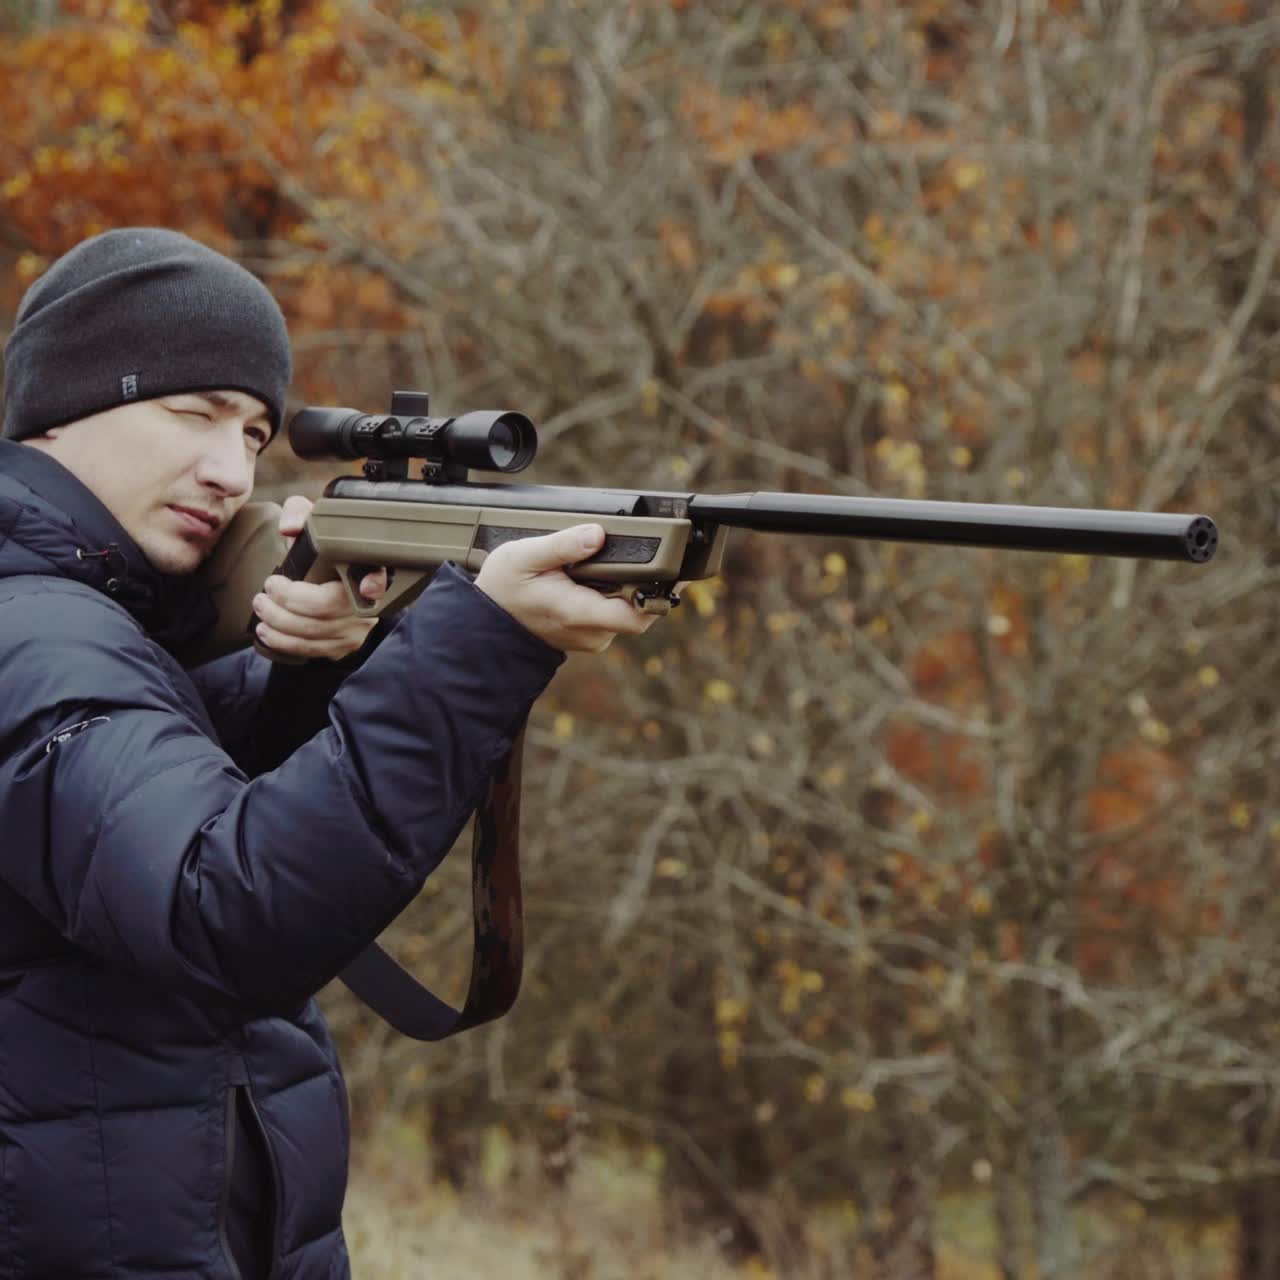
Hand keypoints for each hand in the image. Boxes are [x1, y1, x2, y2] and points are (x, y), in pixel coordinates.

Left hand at [251, 495, 389, 660]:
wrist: (328, 579)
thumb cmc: (320, 552)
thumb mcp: (313, 526)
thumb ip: (300, 515)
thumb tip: (290, 528)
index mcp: (368, 569)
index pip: (380, 576)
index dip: (376, 583)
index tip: (366, 586)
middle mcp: (369, 603)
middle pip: (329, 608)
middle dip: (288, 602)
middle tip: (266, 590)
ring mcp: (358, 628)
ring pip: (315, 632)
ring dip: (279, 622)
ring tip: (260, 606)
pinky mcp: (344, 646)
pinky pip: (312, 650)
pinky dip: (283, 642)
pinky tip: (266, 630)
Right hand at [474, 523, 661, 652]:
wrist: (485, 622)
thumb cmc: (502, 589)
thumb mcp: (524, 556)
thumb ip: (562, 545)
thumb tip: (597, 533)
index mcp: (579, 612)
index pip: (637, 615)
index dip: (660, 595)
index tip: (671, 573)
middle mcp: (590, 631)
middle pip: (640, 611)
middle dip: (645, 584)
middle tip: (652, 555)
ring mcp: (591, 636)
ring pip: (627, 612)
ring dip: (627, 589)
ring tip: (611, 564)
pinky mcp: (589, 635)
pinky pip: (613, 616)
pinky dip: (614, 597)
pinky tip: (600, 578)